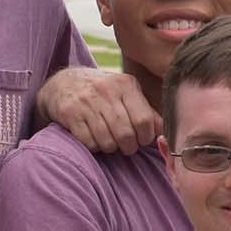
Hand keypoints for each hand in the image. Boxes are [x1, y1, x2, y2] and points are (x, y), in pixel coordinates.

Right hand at [36, 66, 160, 152]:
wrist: (64, 83)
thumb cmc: (104, 93)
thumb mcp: (127, 94)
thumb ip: (147, 112)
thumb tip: (167, 133)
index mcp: (125, 84)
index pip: (144, 120)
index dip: (145, 137)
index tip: (142, 139)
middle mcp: (106, 90)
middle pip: (126, 134)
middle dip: (129, 146)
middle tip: (127, 146)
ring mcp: (86, 101)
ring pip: (107, 141)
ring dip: (111, 148)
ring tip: (110, 142)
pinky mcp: (69, 113)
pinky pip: (89, 142)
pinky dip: (94, 147)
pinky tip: (94, 138)